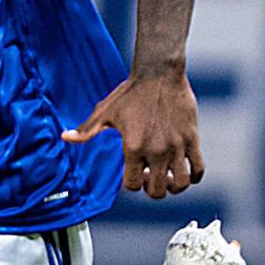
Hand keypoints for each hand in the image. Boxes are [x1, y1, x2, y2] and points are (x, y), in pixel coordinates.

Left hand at [62, 68, 204, 199]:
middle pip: (157, 191)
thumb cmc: (130, 92)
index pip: (133, 185)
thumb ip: (87, 130)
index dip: (132, 184)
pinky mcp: (192, 139)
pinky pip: (199, 169)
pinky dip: (194, 176)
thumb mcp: (105, 112)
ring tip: (169, 175)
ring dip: (174, 186)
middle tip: (152, 177)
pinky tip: (186, 168)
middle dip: (153, 189)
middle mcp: (156, 151)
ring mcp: (176, 147)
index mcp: (133, 148)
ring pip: (181, 185)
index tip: (134, 173)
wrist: (159, 73)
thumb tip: (65, 137)